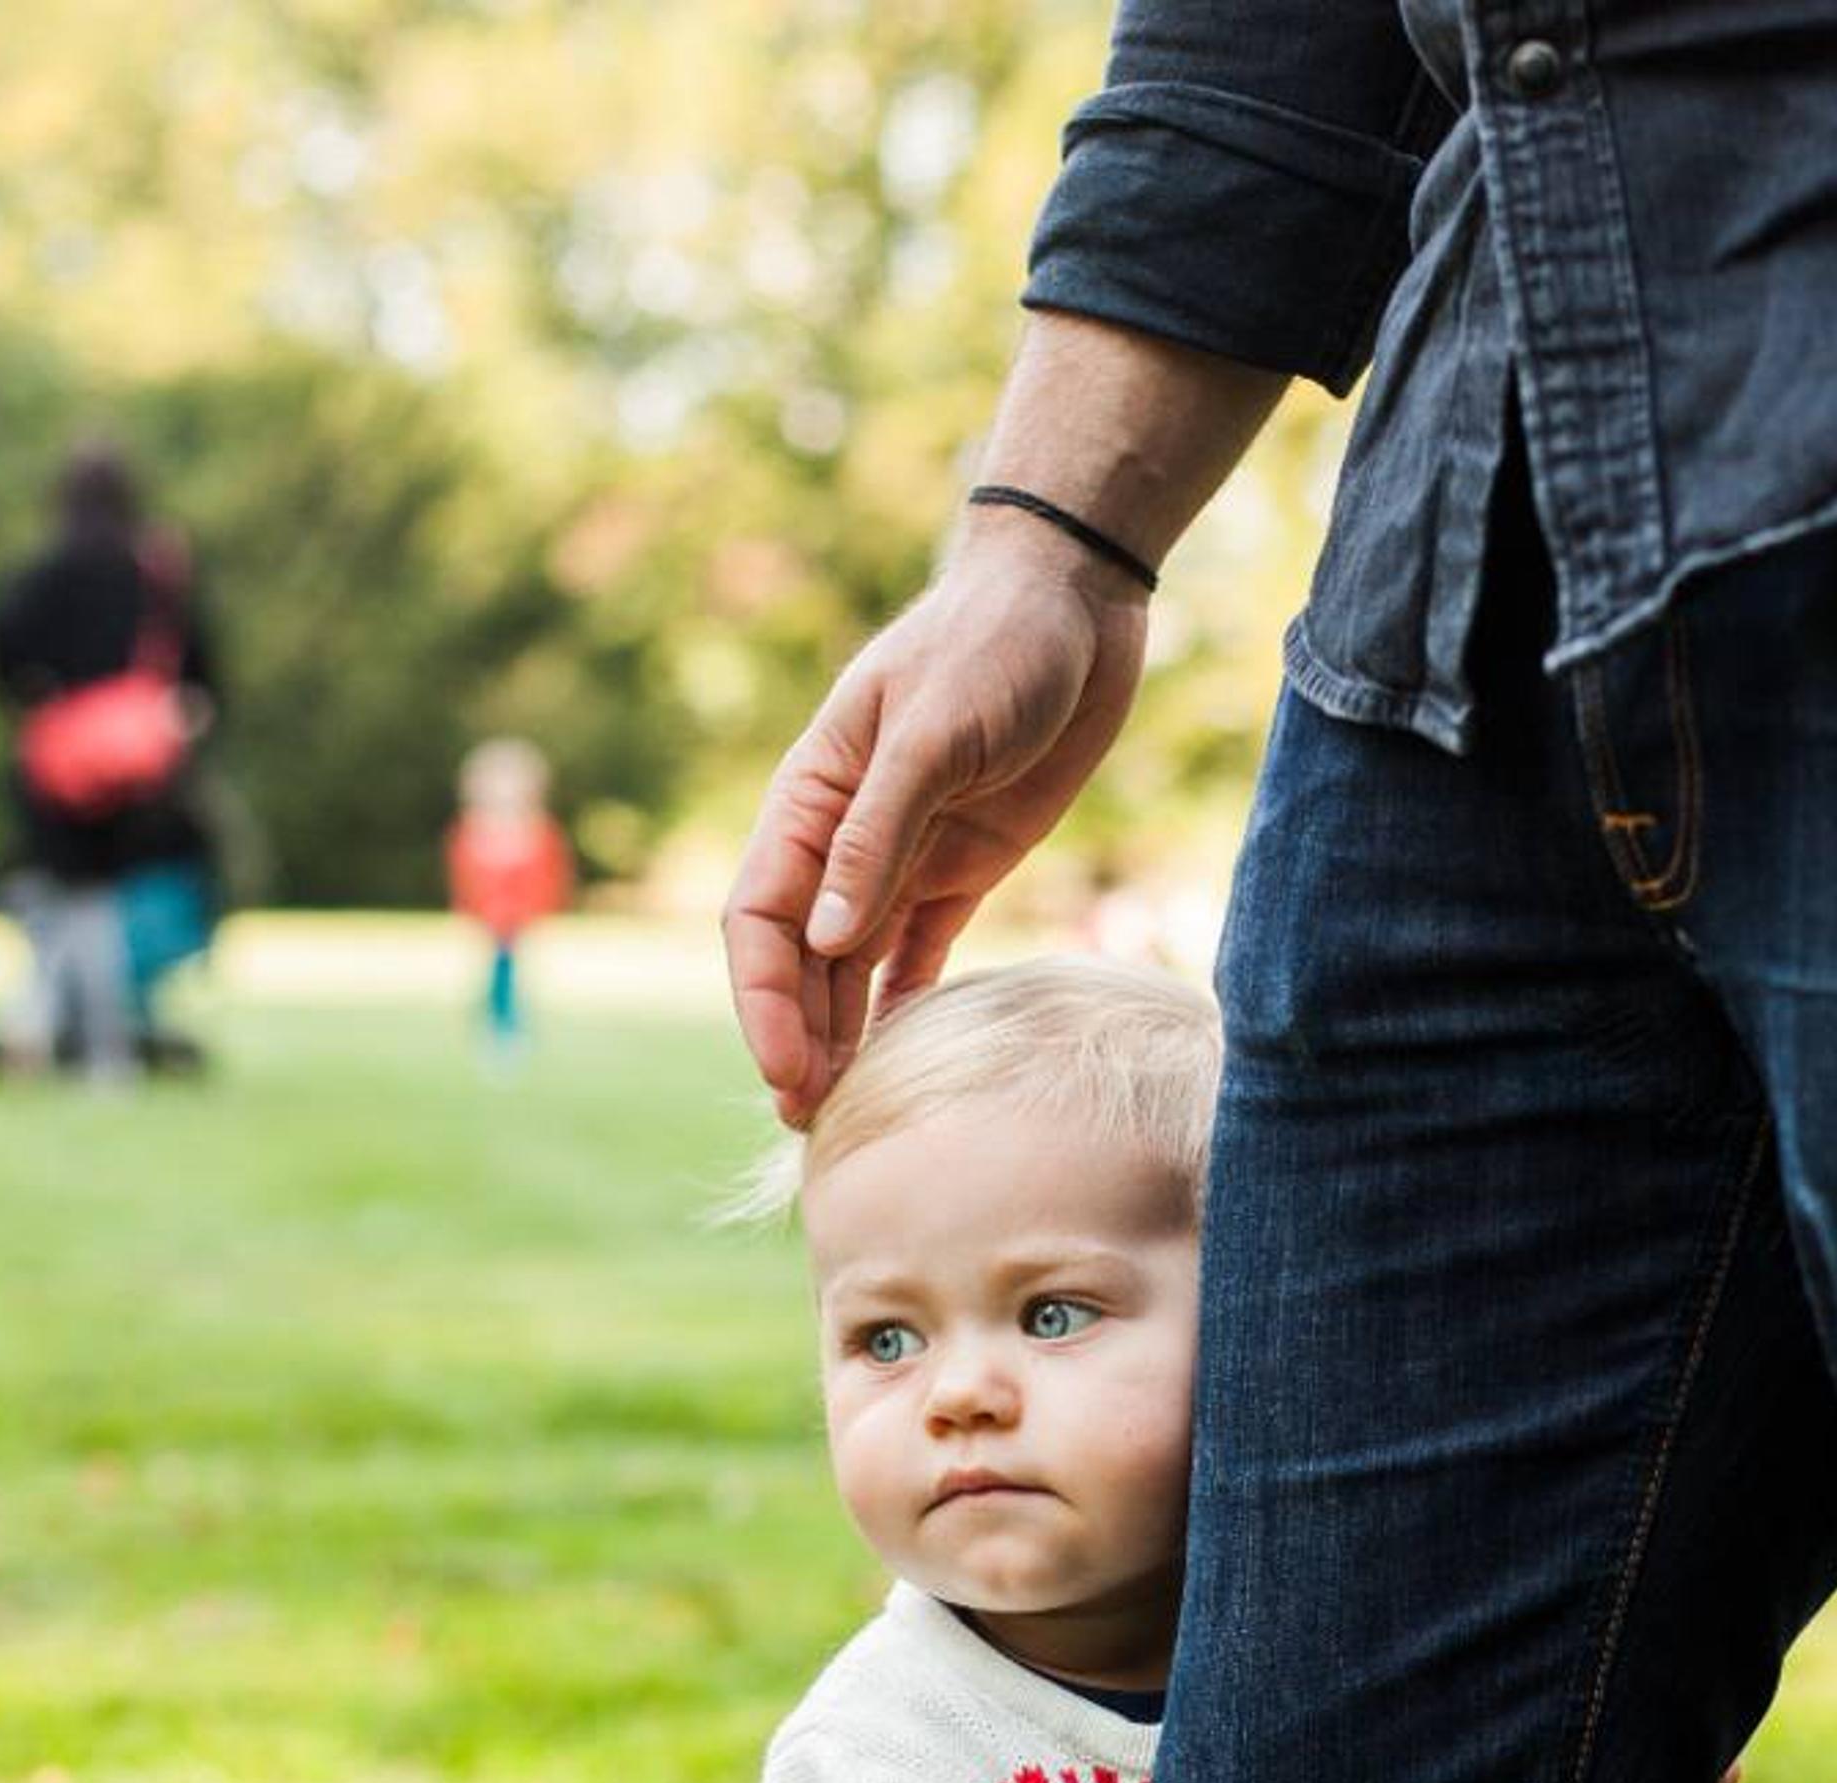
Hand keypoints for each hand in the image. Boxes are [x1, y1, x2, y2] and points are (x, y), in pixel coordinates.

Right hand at [722, 512, 1150, 1123]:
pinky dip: (903, 1008)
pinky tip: (901, 1065)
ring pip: (851, 967)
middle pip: (800, 959)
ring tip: (846, 1113)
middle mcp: (844, 838)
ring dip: (841, 1036)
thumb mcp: (933, 733)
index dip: (763, 1002)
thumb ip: (877, 833)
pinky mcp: (961, 869)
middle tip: (814, 1123)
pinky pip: (917, 956)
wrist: (1074, 605)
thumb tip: (824, 938)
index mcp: (811, 799)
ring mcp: (901, 856)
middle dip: (797, 1039)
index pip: (762, 920)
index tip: (784, 1073)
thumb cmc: (994, 646)